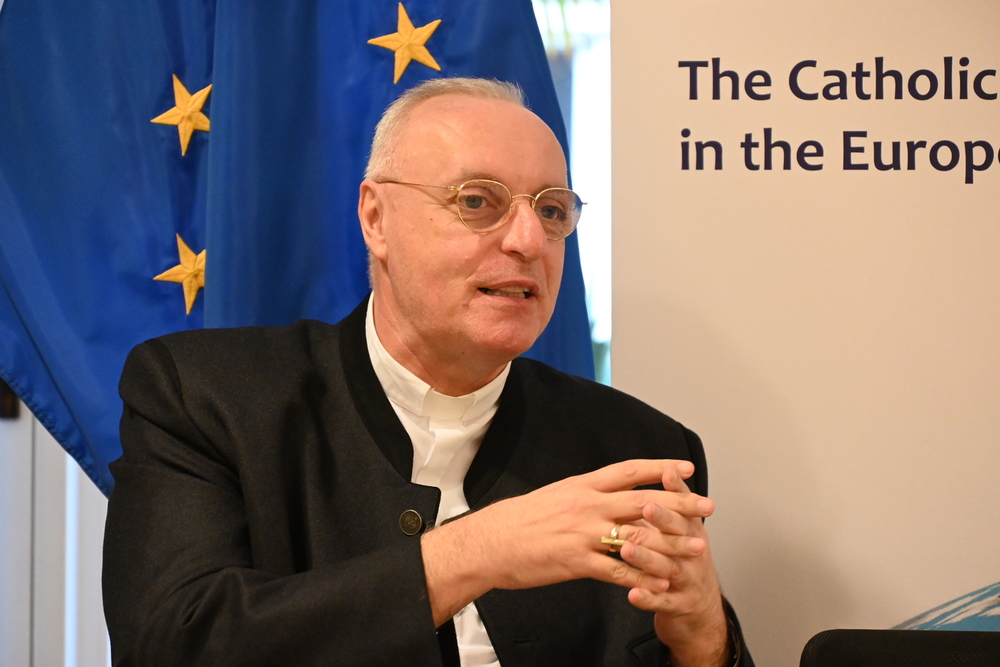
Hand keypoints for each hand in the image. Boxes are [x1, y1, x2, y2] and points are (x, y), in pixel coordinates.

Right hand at [419, 459, 713, 626]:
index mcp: (582, 486)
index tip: (685, 468)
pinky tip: (662, 583)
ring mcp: (584, 534)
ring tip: (698, 548)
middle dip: (680, 504)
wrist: (489, 541)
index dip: (660, 468)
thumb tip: (603, 494)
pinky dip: (643, 579)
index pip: (629, 471)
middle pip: (644, 501)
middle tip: (708, 508)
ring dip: (672, 544)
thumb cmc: (517, 520)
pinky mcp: (577, 562)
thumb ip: (583, 496)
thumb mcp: (554, 496)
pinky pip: (618, 572)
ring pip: (638, 537)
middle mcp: (587, 505)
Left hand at [616, 466, 729, 666]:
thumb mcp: (680, 531)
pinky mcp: (679, 605)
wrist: (700, 610)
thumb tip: (654, 470)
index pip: (685, 504)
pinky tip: (633, 594)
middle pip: (680, 533)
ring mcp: (688, 580)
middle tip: (646, 508)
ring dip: (648, 558)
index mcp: (691, 530)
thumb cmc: (682, 561)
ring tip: (627, 549)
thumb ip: (667, 506)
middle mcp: (694, 551)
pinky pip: (663, 601)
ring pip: (669, 567)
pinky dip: (648, 597)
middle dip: (663, 519)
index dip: (677, 489)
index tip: (666, 473)